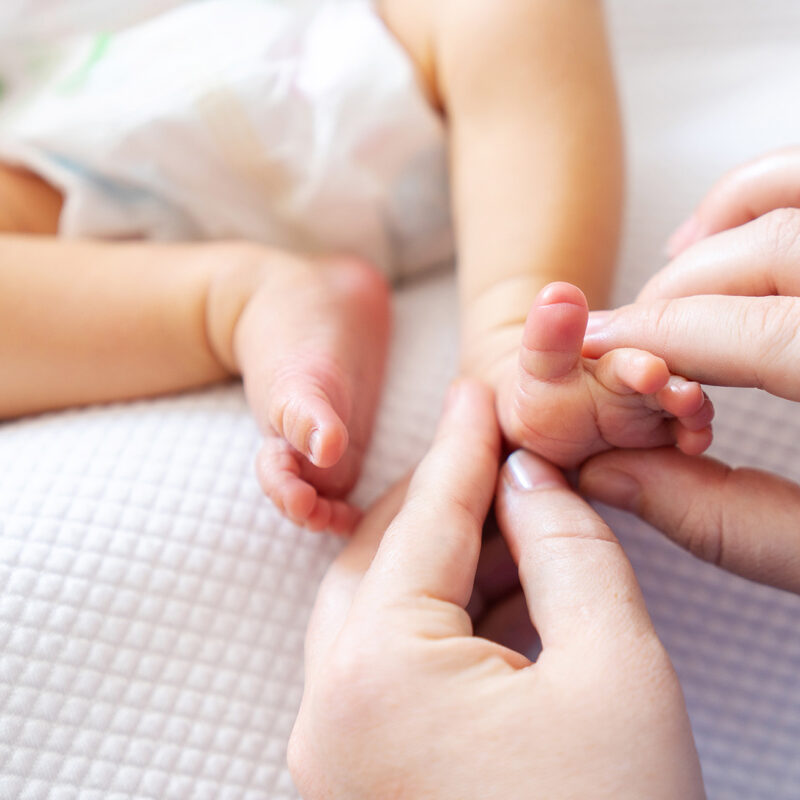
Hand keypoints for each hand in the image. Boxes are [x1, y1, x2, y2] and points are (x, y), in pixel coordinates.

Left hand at [289, 380, 703, 799]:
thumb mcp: (616, 672)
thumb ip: (569, 552)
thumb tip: (530, 481)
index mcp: (375, 674)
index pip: (428, 520)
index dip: (467, 446)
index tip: (484, 391)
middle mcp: (328, 708)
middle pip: (386, 556)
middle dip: (449, 496)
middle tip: (505, 451)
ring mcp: (334, 748)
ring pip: (382, 606)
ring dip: (446, 554)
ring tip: (514, 514)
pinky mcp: (360, 774)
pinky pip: (388, 662)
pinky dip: (441, 616)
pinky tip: (499, 590)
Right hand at [580, 155, 799, 592]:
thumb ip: (723, 520)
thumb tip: (609, 473)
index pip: (748, 333)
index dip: (652, 338)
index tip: (589, 350)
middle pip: (770, 249)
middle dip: (674, 292)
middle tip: (628, 341)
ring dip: (722, 225)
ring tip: (669, 277)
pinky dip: (775, 189)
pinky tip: (740, 233)